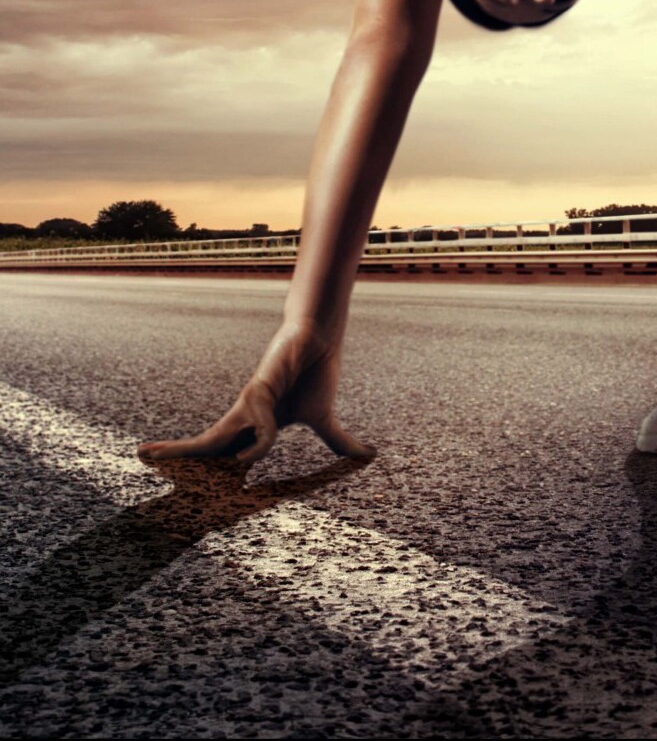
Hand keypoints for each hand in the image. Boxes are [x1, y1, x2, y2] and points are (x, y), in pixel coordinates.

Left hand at [138, 322, 374, 465]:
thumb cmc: (316, 374)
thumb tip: (367, 456)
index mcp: (254, 425)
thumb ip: (337, 441)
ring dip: (189, 452)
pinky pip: (260, 430)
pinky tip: (253, 452)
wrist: (319, 339)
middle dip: (173, 453)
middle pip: (204, 444)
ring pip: (213, 441)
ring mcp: (246, 406)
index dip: (200, 463)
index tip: (173, 465)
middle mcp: (243, 417)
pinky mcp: (255, 392)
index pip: (222, 450)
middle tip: (141, 454)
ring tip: (161, 454)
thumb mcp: (323, 418)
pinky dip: (260, 444)